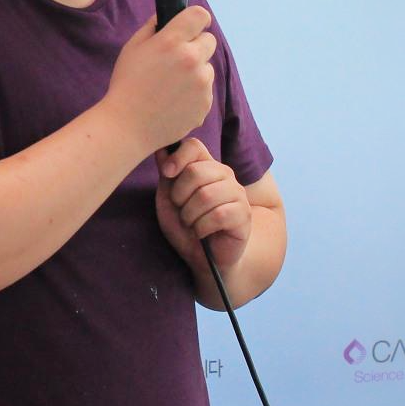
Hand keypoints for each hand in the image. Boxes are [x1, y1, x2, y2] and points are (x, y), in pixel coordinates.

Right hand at [101, 8, 215, 153]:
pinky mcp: (206, 103)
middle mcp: (192, 59)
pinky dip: (194, 93)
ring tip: (171, 86)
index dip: (197, 19)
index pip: (200, 15)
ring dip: (195, 71)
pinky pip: (206, 90)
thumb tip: (168, 15)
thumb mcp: (133, 48)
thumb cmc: (126, 84)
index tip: (191, 26)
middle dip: (196, 46)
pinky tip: (174, 101)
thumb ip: (153, 26)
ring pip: (207, 68)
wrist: (128, 126)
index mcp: (172, 41)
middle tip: (177, 59)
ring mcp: (202, 83)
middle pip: (209, 41)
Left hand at [155, 137, 250, 274]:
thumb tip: (161, 150)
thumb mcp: (169, 200)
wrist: (204, 259)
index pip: (194, 146)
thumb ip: (167, 175)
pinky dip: (202, 228)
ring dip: (190, 215)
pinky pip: (218, 216)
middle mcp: (224, 175)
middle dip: (180, 196)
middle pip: (196, 171)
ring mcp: (237, 193)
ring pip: (206, 195)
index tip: (166, 173)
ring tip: (191, 224)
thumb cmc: (186, 227)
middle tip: (181, 210)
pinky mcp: (244, 214)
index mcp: (205, 166)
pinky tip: (202, 233)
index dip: (178, 157)